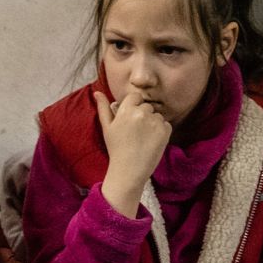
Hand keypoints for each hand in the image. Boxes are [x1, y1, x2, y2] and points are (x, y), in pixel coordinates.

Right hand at [95, 90, 170, 217]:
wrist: (129, 170)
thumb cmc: (116, 148)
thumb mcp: (107, 127)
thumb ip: (103, 108)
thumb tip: (97, 92)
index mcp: (126, 110)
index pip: (135, 97)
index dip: (133, 107)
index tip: (130, 121)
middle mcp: (142, 113)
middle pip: (147, 106)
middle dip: (143, 116)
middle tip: (135, 133)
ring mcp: (155, 122)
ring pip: (156, 115)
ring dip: (152, 123)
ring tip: (143, 139)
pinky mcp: (165, 131)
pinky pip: (165, 124)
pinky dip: (161, 131)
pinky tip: (151, 142)